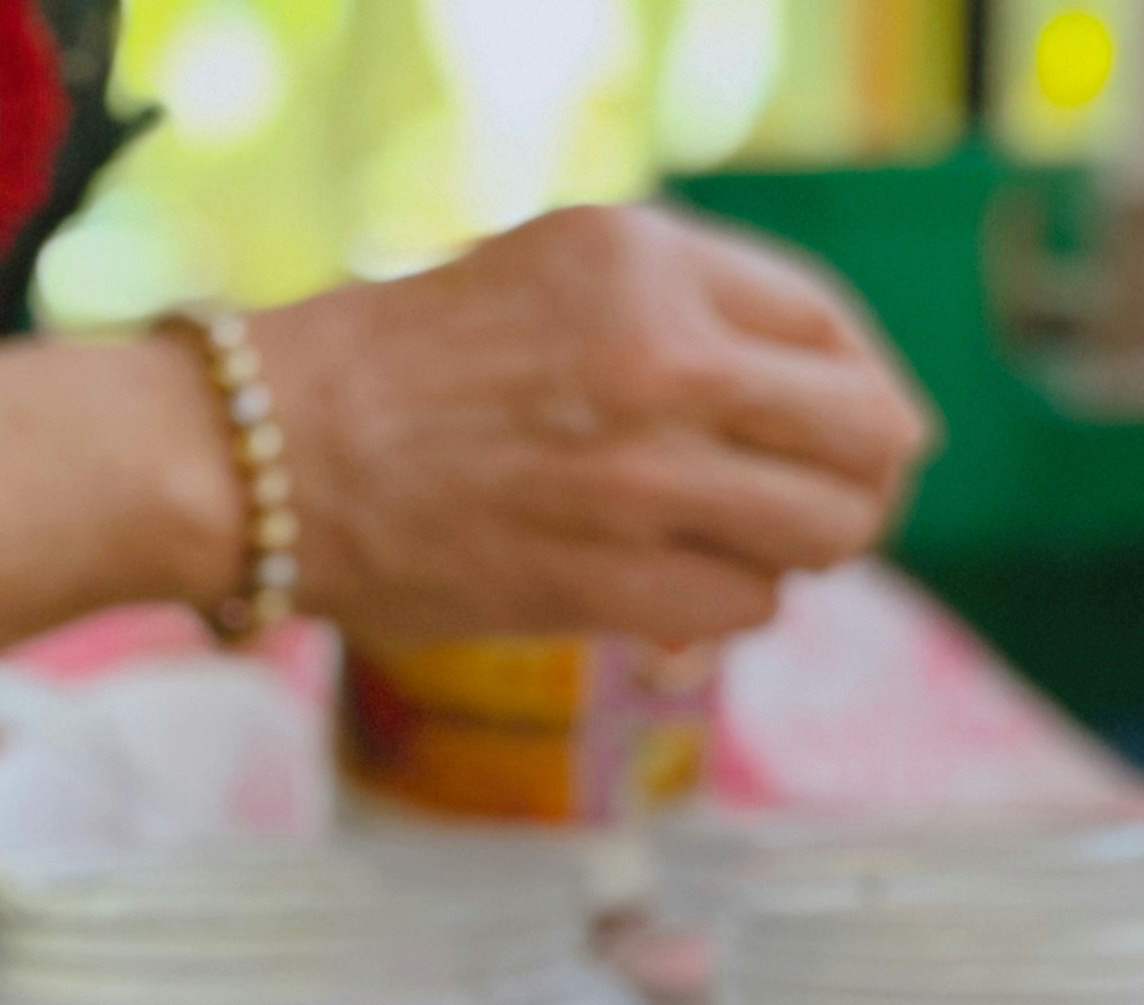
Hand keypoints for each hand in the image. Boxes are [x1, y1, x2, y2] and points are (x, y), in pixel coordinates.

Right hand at [241, 203, 934, 650]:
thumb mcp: (556, 273)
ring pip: (822, 530)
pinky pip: (746, 605)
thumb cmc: (405, 367)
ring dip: (806, 549)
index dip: (865, 386)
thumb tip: (831, 393)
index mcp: (647, 261)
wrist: (273, 456)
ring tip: (758, 546)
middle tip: (845, 502)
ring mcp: (639, 478)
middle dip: (871, 477)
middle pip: (865, 434)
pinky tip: (686, 586)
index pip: (831, 329)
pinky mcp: (607, 582)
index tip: (859, 425)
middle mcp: (660, 359)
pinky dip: (735, 603)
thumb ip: (684, 309)